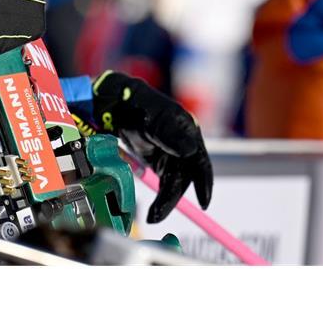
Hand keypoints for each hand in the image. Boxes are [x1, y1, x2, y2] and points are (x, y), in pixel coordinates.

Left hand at [92, 70, 213, 222]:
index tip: (204, 203)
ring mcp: (172, 156)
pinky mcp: (159, 162)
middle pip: (183, 179)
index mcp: (189, 135)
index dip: (205, 184)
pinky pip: (163, 183)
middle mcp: (184, 148)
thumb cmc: (140, 107)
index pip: (201, 164)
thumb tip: (190, 152)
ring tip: (152, 216)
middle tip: (157, 215)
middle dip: (172, 198)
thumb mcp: (155, 120)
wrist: (118, 105)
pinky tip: (153, 209)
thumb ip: (171, 135)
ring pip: (173, 184)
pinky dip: (159, 196)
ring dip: (165, 201)